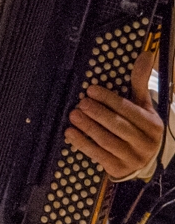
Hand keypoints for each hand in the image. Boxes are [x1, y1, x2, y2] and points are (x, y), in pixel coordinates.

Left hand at [66, 50, 163, 179]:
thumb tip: (146, 54)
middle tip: (80, 103)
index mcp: (153, 124)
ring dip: (88, 127)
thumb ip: (139, 82)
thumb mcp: (143, 106)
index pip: (129, 110)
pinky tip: (70, 133)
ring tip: (73, 115)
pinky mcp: (118, 169)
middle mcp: (146, 142)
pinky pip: (98, 155)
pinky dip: (82, 144)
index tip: (91, 90)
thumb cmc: (139, 127)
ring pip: (107, 141)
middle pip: (118, 125)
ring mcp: (133, 157)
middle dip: (98, 113)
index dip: (109, 99)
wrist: (144, 161)